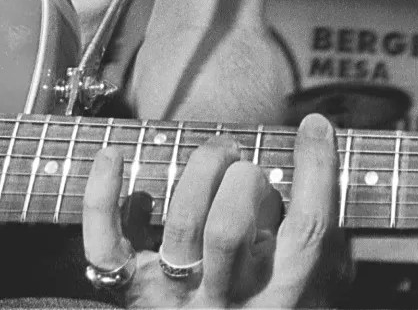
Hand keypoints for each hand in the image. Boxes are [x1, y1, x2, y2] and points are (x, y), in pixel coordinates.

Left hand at [81, 114, 337, 307]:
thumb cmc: (267, 299)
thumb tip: (313, 133)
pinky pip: (105, 245)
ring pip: (184, 226)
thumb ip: (312, 216)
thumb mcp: (310, 273)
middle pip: (232, 228)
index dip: (315, 169)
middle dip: (243, 177)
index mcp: (283, 298)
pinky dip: (102, 197)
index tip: (313, 125)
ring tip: (217, 156)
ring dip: (201, 172)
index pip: (306, 229)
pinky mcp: (131, 292)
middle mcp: (228, 303)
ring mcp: (174, 299)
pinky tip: (114, 155)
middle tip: (246, 167)